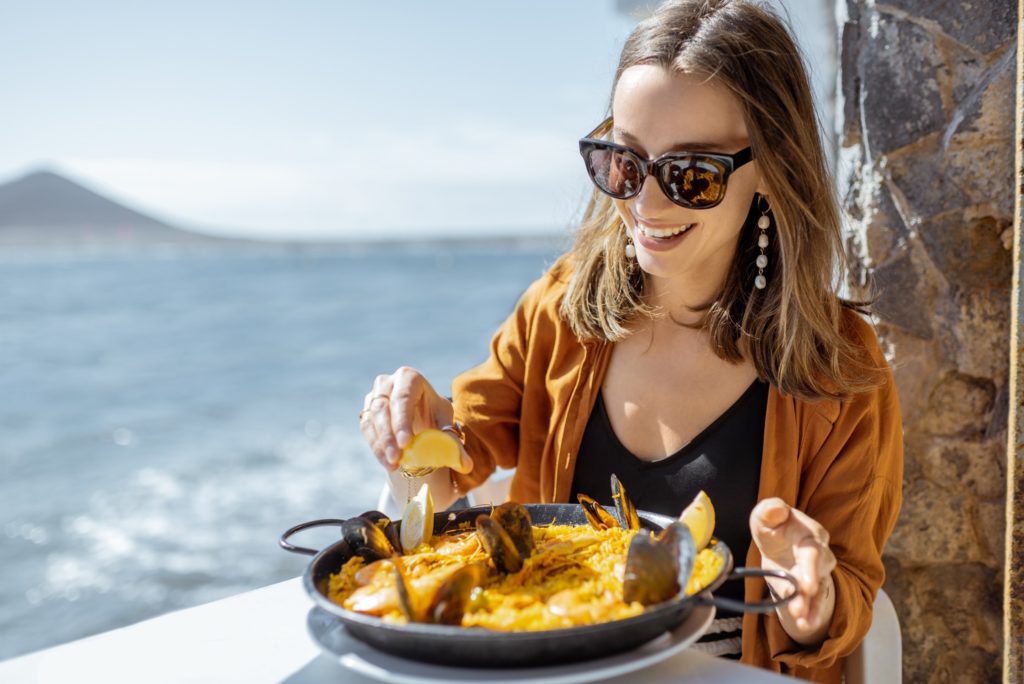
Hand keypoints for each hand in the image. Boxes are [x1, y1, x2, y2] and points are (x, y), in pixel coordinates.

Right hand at [358, 366, 471, 472]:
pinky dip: (376, 447)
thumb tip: (466, 465)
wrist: (421, 420)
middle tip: (397, 458)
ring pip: (372, 419)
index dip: (402, 420)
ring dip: (382, 444)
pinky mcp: (367, 412)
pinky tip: (387, 463)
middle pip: (383, 408)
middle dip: (389, 436)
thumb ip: (453, 443)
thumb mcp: (446, 425)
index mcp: (410, 378)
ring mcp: (374, 396)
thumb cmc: (435, 417)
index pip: (403, 398)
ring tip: (394, 464)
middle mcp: (388, 382)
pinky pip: (367, 429)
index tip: (406, 444)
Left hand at [750, 498, 835, 640]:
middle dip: (810, 587)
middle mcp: (821, 555)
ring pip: (816, 591)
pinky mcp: (812, 590)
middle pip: (818, 572)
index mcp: (811, 534)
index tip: (806, 584)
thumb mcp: (765, 515)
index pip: (813, 549)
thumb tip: (776, 509)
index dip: (810, 566)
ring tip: (802, 621)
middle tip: (803, 600)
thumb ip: (769, 510)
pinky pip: (814, 604)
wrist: (779, 544)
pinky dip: (810, 615)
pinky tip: (804, 625)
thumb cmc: (774, 526)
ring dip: (810, 606)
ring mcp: (818, 574)